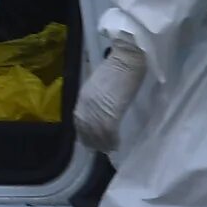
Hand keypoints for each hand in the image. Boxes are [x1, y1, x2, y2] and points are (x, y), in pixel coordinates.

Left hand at [71, 37, 146, 153]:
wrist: (128, 58)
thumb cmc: (118, 67)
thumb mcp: (100, 85)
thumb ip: (97, 99)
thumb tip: (101, 110)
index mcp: (83, 97)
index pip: (78, 121)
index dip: (85, 133)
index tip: (92, 140)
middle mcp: (86, 104)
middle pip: (85, 130)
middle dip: (93, 141)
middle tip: (102, 148)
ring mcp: (97, 108)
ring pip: (96, 134)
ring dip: (103, 143)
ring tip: (110, 148)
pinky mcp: (110, 111)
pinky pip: (108, 132)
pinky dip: (112, 140)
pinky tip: (117, 144)